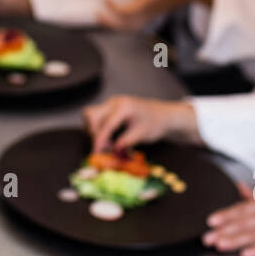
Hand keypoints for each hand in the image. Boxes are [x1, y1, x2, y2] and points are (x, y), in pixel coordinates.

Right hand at [82, 95, 200, 151]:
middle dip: (94, 133)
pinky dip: (99, 128)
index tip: (96, 153)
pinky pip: (97, 117)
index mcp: (124, 107)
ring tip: (109, 143)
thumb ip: (126, 142)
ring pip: (91, 116)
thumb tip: (112, 151)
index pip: (106, 124)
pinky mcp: (110, 107)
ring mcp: (111, 103)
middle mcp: (114, 102)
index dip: (99, 140)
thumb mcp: (142, 135)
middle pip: (91, 115)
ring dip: (95, 131)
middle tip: (105, 147)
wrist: (163, 115)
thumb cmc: (155, 123)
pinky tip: (110, 138)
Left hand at [97, 0, 213, 30]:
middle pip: (127, 26)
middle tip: (97, 14)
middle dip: (110, 23)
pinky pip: (135, 22)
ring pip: (131, 27)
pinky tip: (117, 10)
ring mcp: (152, 13)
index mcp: (151, 3)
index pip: (127, 12)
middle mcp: (150, 11)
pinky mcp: (153, 11)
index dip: (113, 7)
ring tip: (103, 15)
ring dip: (116, 24)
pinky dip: (123, 21)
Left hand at [203, 182, 254, 255]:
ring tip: (220, 245)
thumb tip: (239, 188)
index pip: (243, 209)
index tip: (211, 221)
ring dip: (236, 240)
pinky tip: (246, 255)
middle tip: (207, 238)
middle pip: (245, 223)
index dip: (226, 215)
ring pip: (254, 235)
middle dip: (224, 230)